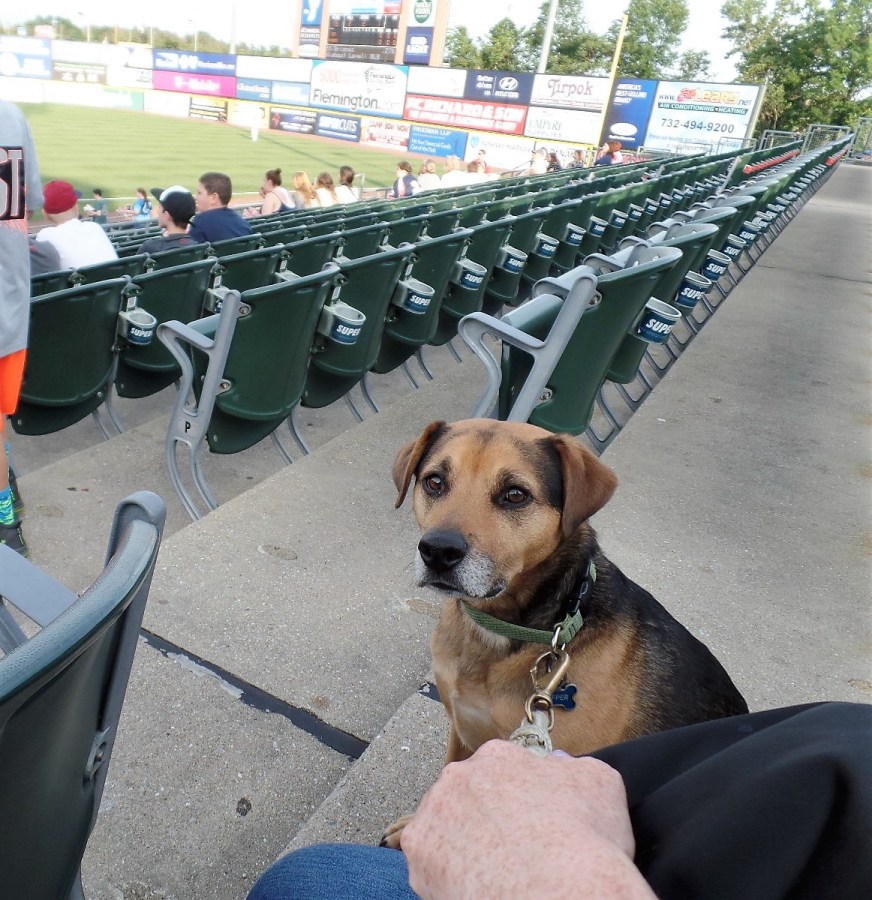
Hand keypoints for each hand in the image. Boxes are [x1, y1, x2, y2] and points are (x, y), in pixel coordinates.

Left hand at [401, 740, 654, 899]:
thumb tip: (559, 762)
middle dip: (483, 816)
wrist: (561, 897)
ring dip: (460, 842)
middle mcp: (458, 778)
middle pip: (466, 795)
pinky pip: (430, 865)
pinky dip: (447, 876)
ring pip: (444, 827)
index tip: (528, 821)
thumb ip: (574, 765)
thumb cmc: (585, 844)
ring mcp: (434, 817)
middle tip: (508, 849)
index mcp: (498, 757)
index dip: (515, 798)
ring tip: (491, 871)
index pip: (500, 771)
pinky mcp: (419, 860)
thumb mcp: (600, 784)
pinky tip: (476, 887)